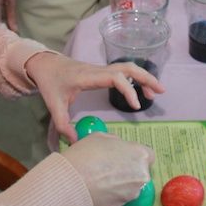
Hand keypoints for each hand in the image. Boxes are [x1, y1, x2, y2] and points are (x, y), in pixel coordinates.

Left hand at [25, 53, 164, 141]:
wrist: (44, 64)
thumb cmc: (50, 82)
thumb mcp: (53, 105)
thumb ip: (63, 124)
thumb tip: (76, 142)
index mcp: (88, 76)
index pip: (115, 77)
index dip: (128, 90)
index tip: (135, 106)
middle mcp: (98, 70)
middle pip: (127, 68)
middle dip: (146, 78)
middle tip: (160, 92)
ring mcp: (101, 69)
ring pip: (127, 67)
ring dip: (143, 77)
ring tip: (156, 93)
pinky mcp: (101, 71)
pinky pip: (122, 71)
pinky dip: (135, 78)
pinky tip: (140, 90)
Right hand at [60, 132, 154, 205]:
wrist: (71, 181)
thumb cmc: (86, 154)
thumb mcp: (101, 137)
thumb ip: (116, 142)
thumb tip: (119, 147)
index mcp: (140, 154)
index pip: (148, 156)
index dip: (136, 156)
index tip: (125, 157)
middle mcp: (142, 175)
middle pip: (140, 172)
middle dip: (129, 170)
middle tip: (111, 168)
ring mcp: (133, 192)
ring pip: (131, 186)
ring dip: (122, 183)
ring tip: (102, 179)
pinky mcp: (122, 205)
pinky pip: (121, 196)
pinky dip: (114, 193)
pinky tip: (99, 189)